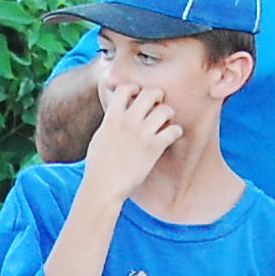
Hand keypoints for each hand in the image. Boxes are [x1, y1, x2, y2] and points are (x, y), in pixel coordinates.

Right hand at [83, 82, 181, 202]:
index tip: (138, 95)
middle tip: (158, 104)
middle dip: (157, 96)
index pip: (125, 88)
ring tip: (166, 121)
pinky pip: (173, 130)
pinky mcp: (153, 148)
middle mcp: (128, 122)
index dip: (134, 88)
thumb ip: (109, 123)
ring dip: (168, 114)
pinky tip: (172, 136)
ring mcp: (142, 134)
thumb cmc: (99, 167)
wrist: (103, 187)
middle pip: (149, 94)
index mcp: (112, 118)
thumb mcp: (99, 138)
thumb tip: (114, 115)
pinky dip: (176, 132)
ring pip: (165, 110)